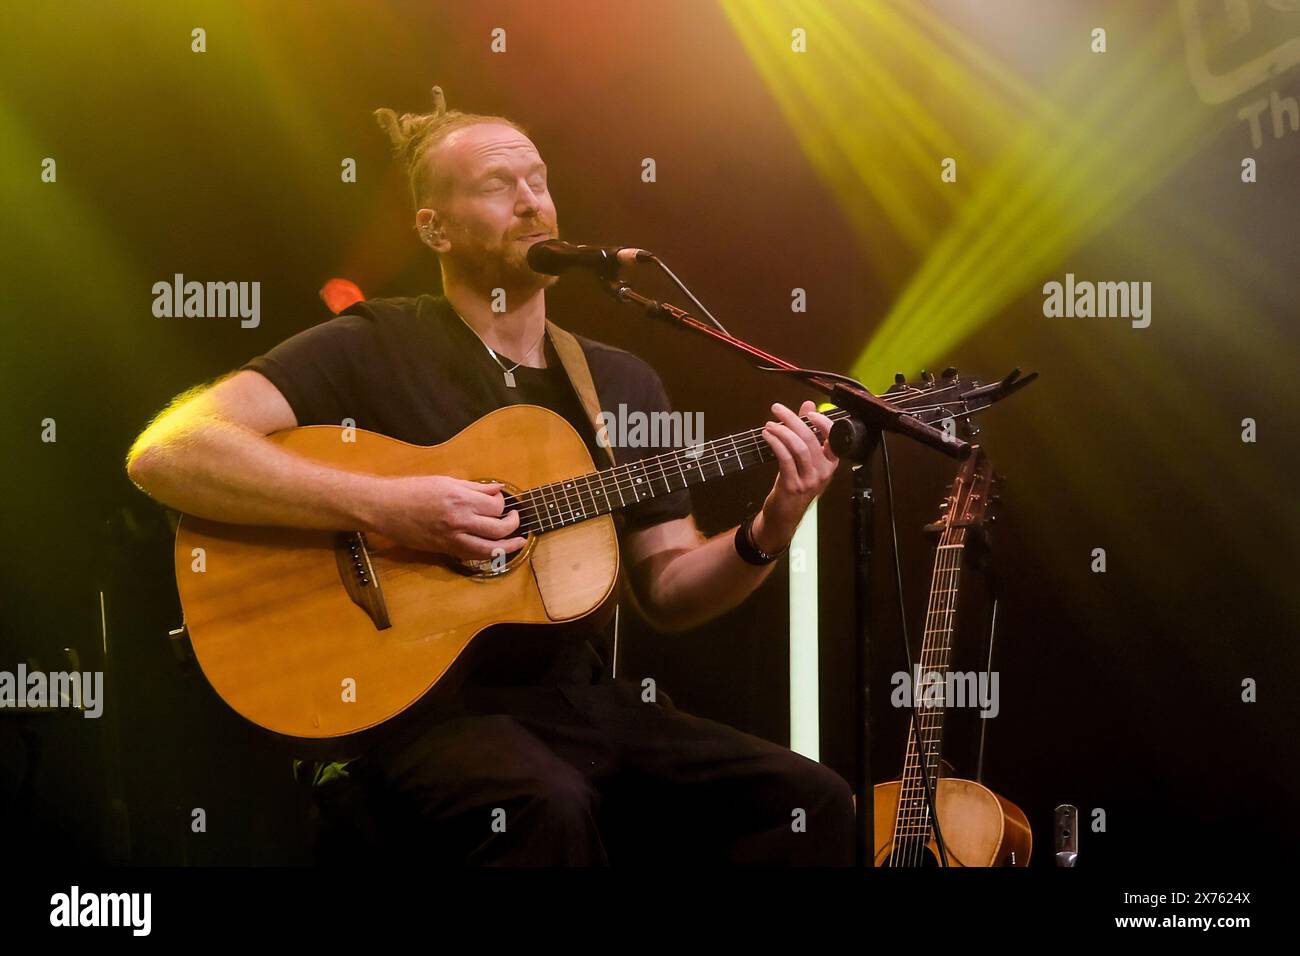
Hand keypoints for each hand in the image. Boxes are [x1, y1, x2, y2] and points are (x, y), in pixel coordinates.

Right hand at [363, 475, 527, 559]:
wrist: (384, 507)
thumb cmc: (411, 490)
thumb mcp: (445, 481)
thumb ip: (474, 487)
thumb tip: (496, 489)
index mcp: (460, 498)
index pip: (496, 505)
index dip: (503, 504)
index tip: (501, 501)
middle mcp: (459, 520)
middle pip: (498, 529)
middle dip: (513, 525)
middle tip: (516, 520)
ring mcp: (452, 538)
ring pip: (490, 549)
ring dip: (509, 547)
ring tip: (518, 541)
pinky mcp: (444, 549)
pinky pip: (473, 556)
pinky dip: (488, 555)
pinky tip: (495, 550)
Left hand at [752, 400, 839, 552]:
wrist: (785, 515)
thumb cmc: (795, 484)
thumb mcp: (804, 459)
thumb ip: (808, 431)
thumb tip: (808, 405)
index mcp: (830, 463)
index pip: (833, 437)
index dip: (822, 421)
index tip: (808, 411)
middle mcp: (823, 471)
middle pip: (810, 438)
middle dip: (793, 419)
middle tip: (778, 409)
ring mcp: (809, 479)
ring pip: (798, 447)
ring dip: (782, 431)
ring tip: (770, 424)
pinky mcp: (792, 485)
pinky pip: (785, 458)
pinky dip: (775, 443)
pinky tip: (768, 436)